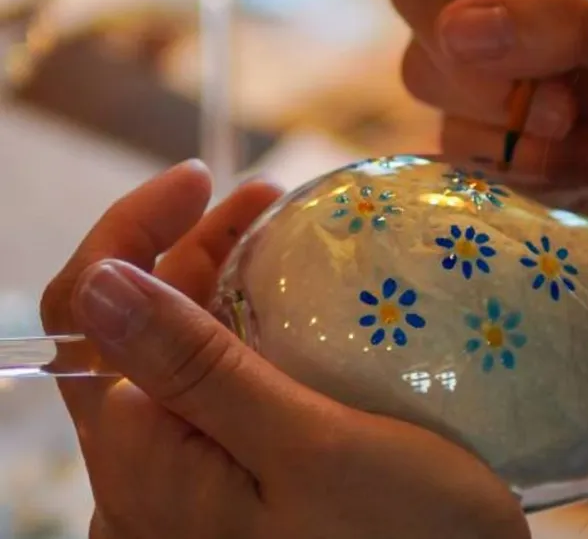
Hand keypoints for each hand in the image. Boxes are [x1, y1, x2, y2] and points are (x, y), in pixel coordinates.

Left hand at [42, 161, 527, 538]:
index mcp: (146, 466)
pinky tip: (294, 300)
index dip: (129, 234)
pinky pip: (220, 385)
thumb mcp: (305, 444)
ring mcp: (194, 479)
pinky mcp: (238, 476)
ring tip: (279, 228)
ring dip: (219, 281)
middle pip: (135, 329)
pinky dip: (248, 326)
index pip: (90, 319)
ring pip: (179, 353)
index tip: (201, 180)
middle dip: (186, 247)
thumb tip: (101, 282)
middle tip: (264, 196)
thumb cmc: (402, 535)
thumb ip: (195, 371)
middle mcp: (151, 476)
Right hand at [387, 0, 587, 224]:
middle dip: (470, 40)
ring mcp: (493, 49)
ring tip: (580, 123)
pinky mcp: (487, 122)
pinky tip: (576, 157)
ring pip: (422, 63)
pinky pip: (450, 136)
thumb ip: (581, 11)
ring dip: (495, 107)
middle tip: (557, 86)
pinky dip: (509, 157)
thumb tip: (460, 32)